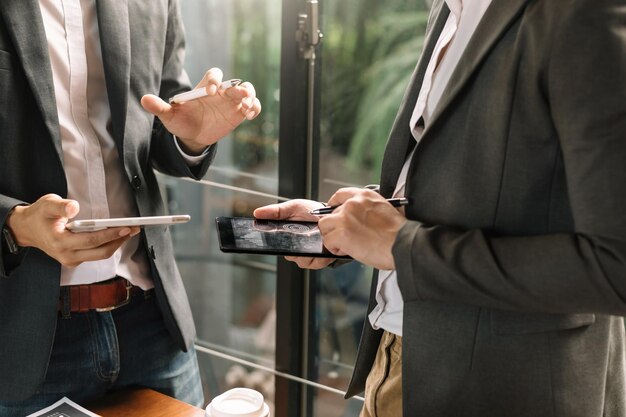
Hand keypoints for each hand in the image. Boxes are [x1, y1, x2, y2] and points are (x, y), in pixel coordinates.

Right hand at [6, 194, 139, 267]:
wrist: (27, 229)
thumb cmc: (39, 216)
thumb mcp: (47, 204)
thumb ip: (61, 206)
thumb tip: (74, 208)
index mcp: (60, 242)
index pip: (91, 241)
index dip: (110, 235)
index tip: (125, 228)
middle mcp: (67, 255)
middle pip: (100, 252)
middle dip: (119, 240)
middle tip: (134, 229)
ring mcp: (71, 260)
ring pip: (100, 255)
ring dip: (116, 243)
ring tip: (129, 231)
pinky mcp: (75, 260)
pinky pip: (96, 255)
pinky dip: (108, 245)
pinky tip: (117, 236)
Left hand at [140, 67, 261, 154]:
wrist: (192, 136)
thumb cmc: (181, 122)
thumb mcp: (170, 116)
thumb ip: (159, 107)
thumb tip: (143, 99)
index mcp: (205, 88)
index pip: (214, 75)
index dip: (215, 80)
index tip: (212, 91)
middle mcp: (221, 92)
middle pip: (235, 82)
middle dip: (239, 88)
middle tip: (240, 96)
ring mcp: (231, 102)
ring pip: (247, 92)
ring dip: (250, 97)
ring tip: (247, 108)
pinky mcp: (238, 113)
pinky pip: (252, 107)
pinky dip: (255, 108)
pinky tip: (249, 116)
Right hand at [253, 199, 335, 269]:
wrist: (332, 216)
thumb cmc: (311, 212)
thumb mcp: (293, 207)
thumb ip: (275, 211)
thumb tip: (256, 213)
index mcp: (284, 236)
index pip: (270, 243)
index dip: (266, 242)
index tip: (264, 238)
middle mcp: (292, 248)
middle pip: (285, 253)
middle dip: (289, 245)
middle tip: (294, 234)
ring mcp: (304, 255)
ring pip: (298, 260)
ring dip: (304, 249)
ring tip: (311, 236)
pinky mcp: (316, 260)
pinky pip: (311, 262)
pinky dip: (315, 254)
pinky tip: (319, 244)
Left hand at [318, 187, 406, 269]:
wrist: (402, 244)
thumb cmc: (397, 233)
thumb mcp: (383, 209)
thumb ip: (366, 210)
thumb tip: (356, 219)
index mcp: (364, 196)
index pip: (340, 194)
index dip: (333, 204)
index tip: (332, 210)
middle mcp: (352, 204)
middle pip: (330, 214)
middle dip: (335, 227)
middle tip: (346, 237)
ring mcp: (345, 218)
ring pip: (325, 227)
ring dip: (333, 237)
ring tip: (347, 245)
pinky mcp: (341, 233)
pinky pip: (328, 241)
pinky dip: (335, 249)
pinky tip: (348, 250)